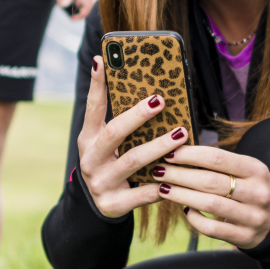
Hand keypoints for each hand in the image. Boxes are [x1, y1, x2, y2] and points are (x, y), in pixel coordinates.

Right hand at [76, 56, 190, 217]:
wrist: (96, 208)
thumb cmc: (110, 165)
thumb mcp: (106, 144)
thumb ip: (120, 122)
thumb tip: (143, 89)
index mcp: (87, 139)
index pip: (93, 107)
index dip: (96, 84)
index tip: (103, 60)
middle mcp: (90, 159)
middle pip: (113, 133)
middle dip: (137, 116)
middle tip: (160, 100)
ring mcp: (101, 182)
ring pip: (132, 161)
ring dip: (158, 147)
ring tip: (181, 134)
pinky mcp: (114, 204)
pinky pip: (142, 192)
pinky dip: (162, 184)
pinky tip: (178, 176)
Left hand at [154, 143, 269, 250]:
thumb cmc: (252, 189)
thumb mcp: (246, 171)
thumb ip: (220, 163)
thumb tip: (179, 150)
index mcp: (256, 170)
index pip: (218, 158)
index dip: (190, 155)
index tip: (168, 152)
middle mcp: (257, 192)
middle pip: (211, 181)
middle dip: (180, 175)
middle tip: (158, 170)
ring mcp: (252, 217)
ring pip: (209, 204)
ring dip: (181, 195)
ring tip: (163, 188)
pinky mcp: (244, 237)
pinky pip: (212, 229)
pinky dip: (194, 219)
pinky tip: (185, 210)